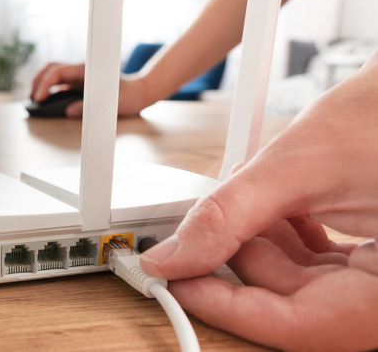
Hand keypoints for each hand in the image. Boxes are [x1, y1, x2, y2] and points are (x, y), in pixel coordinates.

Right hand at [28, 62, 151, 116]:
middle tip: (31, 98)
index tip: (39, 99)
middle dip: (37, 81)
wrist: (137, 93)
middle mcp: (80, 70)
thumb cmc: (126, 97)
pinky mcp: (79, 83)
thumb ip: (89, 108)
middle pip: (51, 68)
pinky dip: (48, 89)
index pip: (58, 72)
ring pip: (53, 73)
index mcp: (85, 71)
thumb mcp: (111, 106)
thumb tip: (68, 111)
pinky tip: (45, 101)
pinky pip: (59, 82)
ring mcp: (78, 76)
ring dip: (41, 83)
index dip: (45, 85)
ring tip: (33, 99)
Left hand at [140, 52, 377, 350]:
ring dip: (259, 242)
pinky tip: (268, 205)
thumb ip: (228, 214)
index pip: (297, 326)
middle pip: (295, 303)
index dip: (226, 306)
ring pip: (302, 283)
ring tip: (240, 200)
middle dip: (240, 260)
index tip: (178, 281)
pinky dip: (284, 236)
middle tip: (196, 232)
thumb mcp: (297, 165)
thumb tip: (172, 257)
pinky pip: (319, 263)